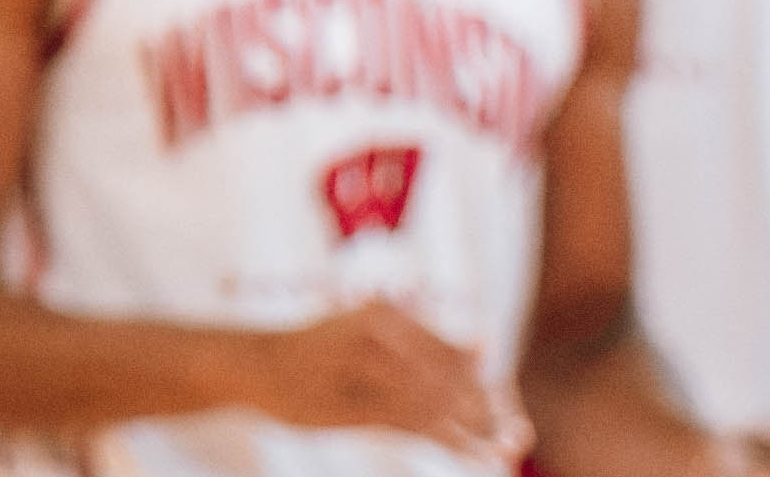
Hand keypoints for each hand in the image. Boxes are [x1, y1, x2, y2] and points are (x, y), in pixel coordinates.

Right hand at [231, 303, 524, 455]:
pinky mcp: (353, 402)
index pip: (452, 354)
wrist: (253, 364)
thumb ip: (421, 341)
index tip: (509, 410)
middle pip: (451, 378)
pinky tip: (473, 455)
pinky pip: (414, 423)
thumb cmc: (314, 352)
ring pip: (437, 403)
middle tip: (517, 435)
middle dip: (488, 409)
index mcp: (388, 316)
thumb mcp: (367, 332)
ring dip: (476, 430)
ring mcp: (367, 367)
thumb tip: (485, 346)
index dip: (485, 385)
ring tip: (504, 451)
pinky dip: (450, 441)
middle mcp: (382, 334)